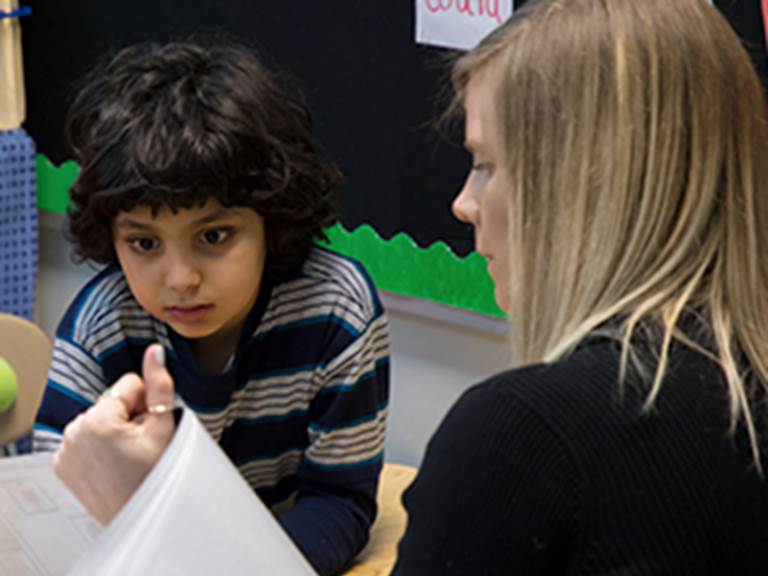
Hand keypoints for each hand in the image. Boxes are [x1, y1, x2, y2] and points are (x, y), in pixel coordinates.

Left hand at [53, 343, 175, 525]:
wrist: (140, 517)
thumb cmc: (154, 478)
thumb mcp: (163, 427)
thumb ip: (159, 385)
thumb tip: (156, 352)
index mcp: (98, 421)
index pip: (128, 385)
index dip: (146, 403)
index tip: (149, 427)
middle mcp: (74, 433)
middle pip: (112, 402)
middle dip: (129, 417)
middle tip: (141, 445)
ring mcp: (65, 450)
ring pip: (98, 419)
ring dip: (114, 430)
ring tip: (128, 456)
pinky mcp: (62, 464)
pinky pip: (84, 438)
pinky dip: (98, 446)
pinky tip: (112, 463)